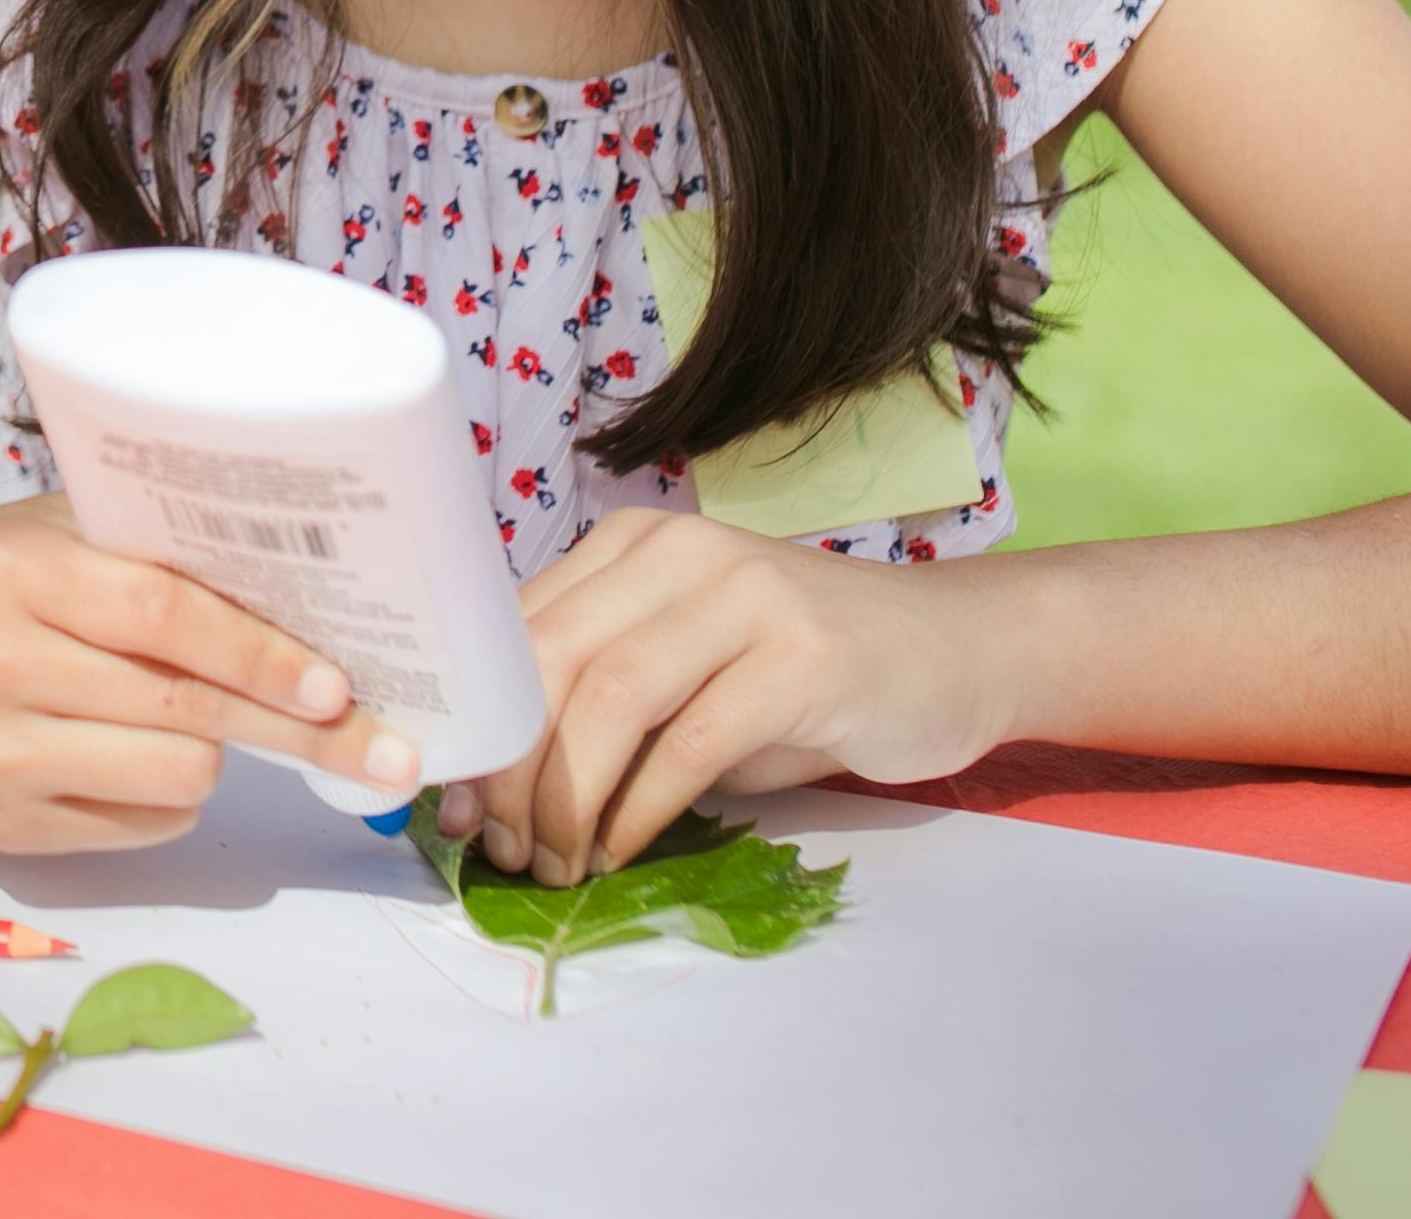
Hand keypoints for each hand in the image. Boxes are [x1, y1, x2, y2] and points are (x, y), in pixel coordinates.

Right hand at [0, 493, 423, 853]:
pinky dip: (167, 794)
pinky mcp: (0, 829)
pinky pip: (137, 825)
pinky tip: (143, 757)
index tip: (336, 683)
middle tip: (375, 743)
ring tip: (202, 721)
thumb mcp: (45, 535)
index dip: (258, 652)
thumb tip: (293, 595)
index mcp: (11, 573)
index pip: (160, 614)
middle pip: (179, 708)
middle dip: (289, 726)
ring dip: (217, 753)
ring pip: (170, 776)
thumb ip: (142, 553)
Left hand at [460, 507, 1017, 883]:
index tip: (452, 807)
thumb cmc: (806, 674)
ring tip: (557, 863)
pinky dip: (640, 808)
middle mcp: (680, 553)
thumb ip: (604, 707)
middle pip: (550, 662)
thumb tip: (497, 795)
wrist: (957, 650)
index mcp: (632, 547)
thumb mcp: (690, 672)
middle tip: (500, 850)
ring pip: (609, 697)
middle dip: (511, 772)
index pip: (517, 630)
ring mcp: (743, 595)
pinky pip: (690, 741)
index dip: (478, 726)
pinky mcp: (802, 656)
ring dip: (567, 799)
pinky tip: (623, 851)